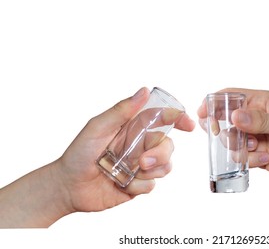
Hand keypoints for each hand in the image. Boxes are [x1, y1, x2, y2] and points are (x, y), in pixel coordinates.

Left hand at [54, 87, 194, 212]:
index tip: (187, 125)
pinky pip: (152, 185)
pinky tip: (123, 185)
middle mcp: (140, 145)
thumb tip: (144, 91)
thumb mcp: (98, 127)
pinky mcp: (139, 184)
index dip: (178, 119)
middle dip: (161, 154)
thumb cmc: (79, 153)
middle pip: (168, 145)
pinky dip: (139, 186)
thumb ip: (121, 111)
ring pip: (165, 166)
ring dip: (152, 171)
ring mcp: (140, 165)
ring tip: (131, 174)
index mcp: (132, 128)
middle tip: (143, 161)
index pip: (161, 119)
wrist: (69, 187)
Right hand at [198, 88, 268, 181]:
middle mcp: (254, 119)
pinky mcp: (257, 154)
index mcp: (261, 102)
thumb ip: (260, 120)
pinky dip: (249, 160)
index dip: (214, 103)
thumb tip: (234, 116)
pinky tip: (266, 158)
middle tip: (225, 137)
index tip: (202, 113)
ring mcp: (255, 137)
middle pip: (225, 121)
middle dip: (222, 130)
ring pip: (230, 141)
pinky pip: (241, 158)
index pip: (230, 97)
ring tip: (256, 148)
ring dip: (237, 147)